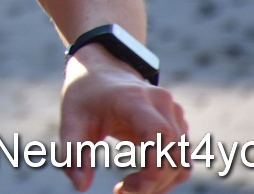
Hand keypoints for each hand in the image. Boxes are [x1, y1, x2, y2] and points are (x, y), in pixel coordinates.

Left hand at [60, 51, 189, 193]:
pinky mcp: (179, 123)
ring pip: (183, 162)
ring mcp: (174, 112)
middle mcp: (161, 103)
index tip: (124, 189)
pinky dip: (167, 176)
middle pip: (174, 156)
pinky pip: (182, 158)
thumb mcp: (70, 121)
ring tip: (131, 188)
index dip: (151, 171)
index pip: (159, 136)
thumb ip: (73, 153)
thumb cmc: (86, 98)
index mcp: (134, 99)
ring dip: (162, 184)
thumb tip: (80, 186)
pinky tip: (142, 179)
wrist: (101, 72)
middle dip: (152, 184)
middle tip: (122, 192)